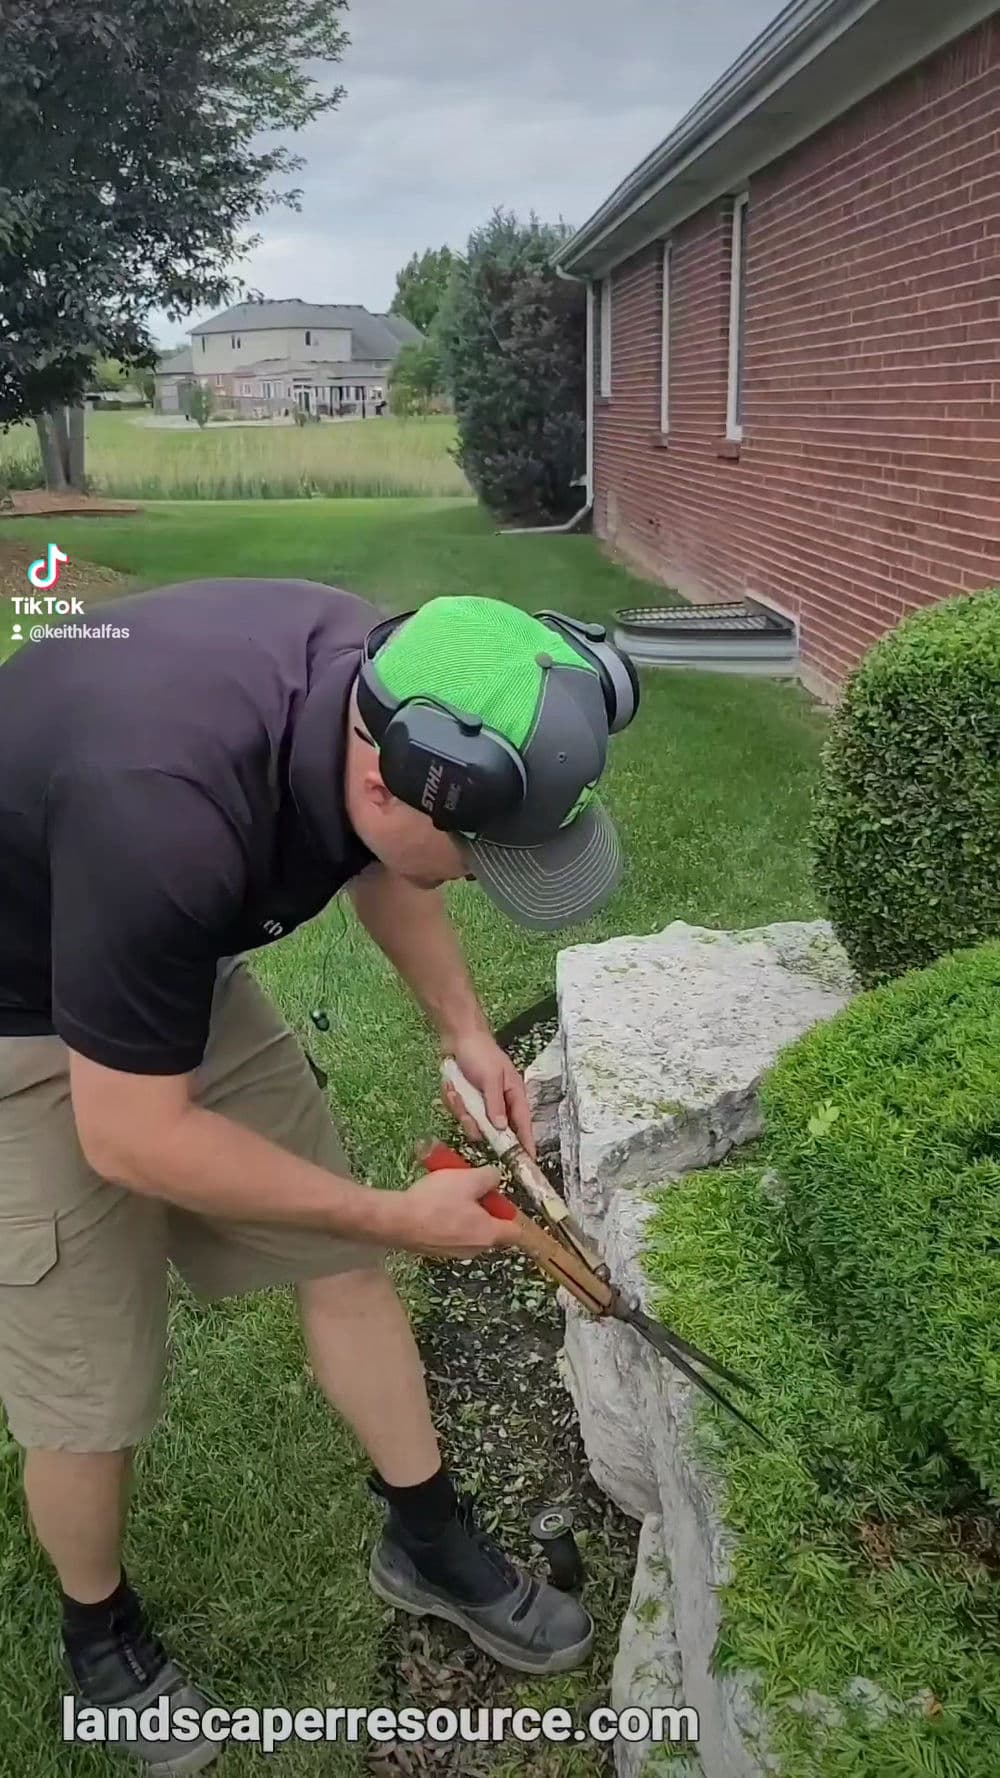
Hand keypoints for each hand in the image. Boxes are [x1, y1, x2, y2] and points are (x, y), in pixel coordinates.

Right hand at [388, 1165, 519, 1258]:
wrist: (397, 1220)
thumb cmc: (437, 1200)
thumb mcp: (468, 1178)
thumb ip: (490, 1177)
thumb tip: (495, 1179)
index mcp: (489, 1234)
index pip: (516, 1234)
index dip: (516, 1218)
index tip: (509, 1205)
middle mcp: (475, 1249)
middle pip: (491, 1230)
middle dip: (486, 1210)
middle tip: (472, 1189)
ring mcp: (453, 1253)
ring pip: (469, 1231)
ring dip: (465, 1214)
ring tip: (449, 1192)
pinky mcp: (435, 1251)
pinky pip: (450, 1234)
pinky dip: (447, 1220)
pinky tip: (432, 1204)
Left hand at [443, 1030, 536, 1157]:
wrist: (457, 1037)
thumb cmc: (480, 1053)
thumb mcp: (490, 1077)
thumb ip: (495, 1103)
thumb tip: (501, 1128)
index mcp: (514, 1095)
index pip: (523, 1124)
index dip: (526, 1143)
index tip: (528, 1162)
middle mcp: (500, 1103)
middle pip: (494, 1130)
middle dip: (479, 1125)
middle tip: (469, 1116)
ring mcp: (482, 1104)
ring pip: (473, 1124)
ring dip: (462, 1111)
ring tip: (456, 1092)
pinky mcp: (466, 1102)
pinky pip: (460, 1113)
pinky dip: (453, 1101)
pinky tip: (451, 1087)